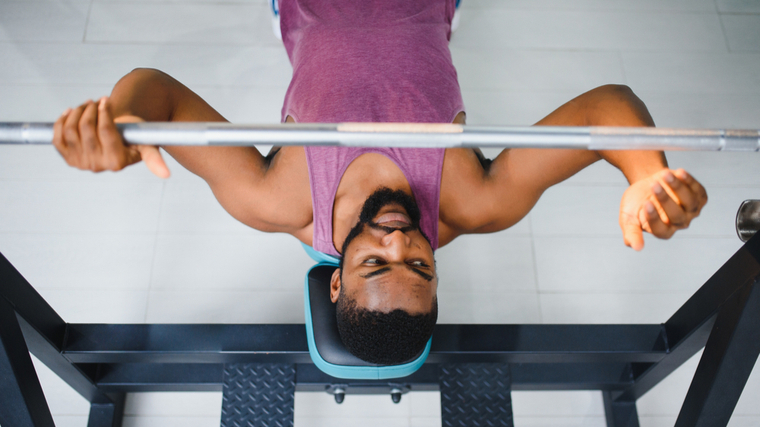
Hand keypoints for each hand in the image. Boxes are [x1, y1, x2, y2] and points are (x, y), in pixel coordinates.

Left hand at [53, 97, 169, 177]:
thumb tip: (166, 175)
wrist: (119, 140)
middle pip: (86, 129)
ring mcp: (81, 164)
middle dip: (89, 109)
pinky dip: (62, 121)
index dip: (104, 112)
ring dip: (76, 112)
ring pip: (70, 130)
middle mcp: (98, 166)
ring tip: (86, 106)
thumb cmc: (134, 136)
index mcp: (117, 162)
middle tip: (96, 101)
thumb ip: (154, 159)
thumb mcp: (146, 144)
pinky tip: (71, 113)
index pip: (106, 131)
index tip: (106, 99)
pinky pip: (57, 138)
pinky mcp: (68, 159)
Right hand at [619, 168, 706, 249]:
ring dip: (678, 188)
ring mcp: (692, 210)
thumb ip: (631, 233)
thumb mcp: (628, 219)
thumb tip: (637, 248)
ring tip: (664, 175)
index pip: (661, 229)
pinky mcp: (699, 196)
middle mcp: (680, 223)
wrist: (648, 184)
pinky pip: (697, 189)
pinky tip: (679, 172)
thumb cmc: (637, 203)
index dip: (654, 218)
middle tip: (653, 186)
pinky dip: (689, 181)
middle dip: (665, 200)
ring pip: (689, 202)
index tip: (645, 204)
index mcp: (663, 231)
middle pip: (677, 215)